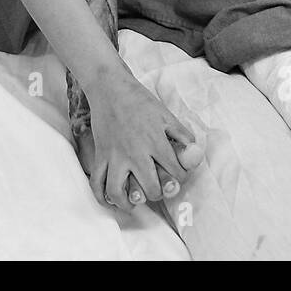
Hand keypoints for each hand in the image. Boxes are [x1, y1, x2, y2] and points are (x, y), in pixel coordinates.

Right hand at [83, 71, 198, 209]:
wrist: (110, 88)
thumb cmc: (139, 100)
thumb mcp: (166, 114)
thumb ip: (182, 134)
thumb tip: (194, 152)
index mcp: (155, 143)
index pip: (175, 172)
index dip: (181, 177)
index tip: (177, 174)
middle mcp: (135, 154)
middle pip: (150, 188)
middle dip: (158, 192)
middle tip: (157, 187)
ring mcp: (115, 156)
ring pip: (119, 192)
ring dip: (128, 202)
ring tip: (134, 203)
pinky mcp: (100, 155)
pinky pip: (97, 182)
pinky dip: (102, 196)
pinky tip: (110, 200)